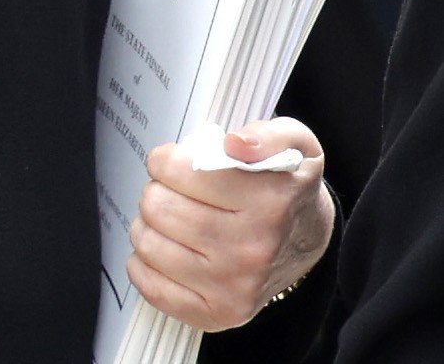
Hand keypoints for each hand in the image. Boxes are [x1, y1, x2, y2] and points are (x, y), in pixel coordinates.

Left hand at [127, 118, 334, 330]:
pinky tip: (164, 247)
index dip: (165, 160)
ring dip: (149, 224)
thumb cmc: (285, 184)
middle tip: (174, 190)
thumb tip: (234, 144)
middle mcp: (252, 251)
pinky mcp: (218, 315)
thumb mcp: (294, 142)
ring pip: (149, 244)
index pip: (178, 170)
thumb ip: (268, 133)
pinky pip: (152, 287)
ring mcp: (235, 288)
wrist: (306, 238)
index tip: (176, 162)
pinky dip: (144, 264)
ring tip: (170, 217)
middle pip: (158, 207)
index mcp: (269, 203)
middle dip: (157, 190)